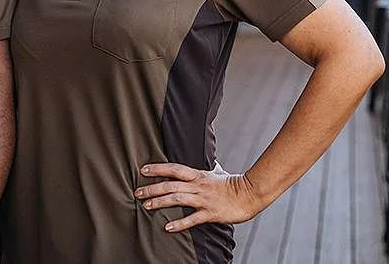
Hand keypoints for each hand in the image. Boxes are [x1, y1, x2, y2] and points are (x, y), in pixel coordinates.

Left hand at [134, 163, 267, 232]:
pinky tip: (168, 227)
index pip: (174, 169)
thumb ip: (208, 168)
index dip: (158, 169)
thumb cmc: (233, 184)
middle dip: (152, 188)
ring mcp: (203, 200)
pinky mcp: (210, 213)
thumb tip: (208, 160)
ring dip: (160, 202)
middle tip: (137, 192)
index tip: (143, 170)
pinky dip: (179, 223)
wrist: (250, 194)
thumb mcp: (218, 171)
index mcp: (198, 175)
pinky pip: (192, 219)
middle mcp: (198, 186)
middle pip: (170, 185)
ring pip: (177, 200)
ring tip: (146, 206)